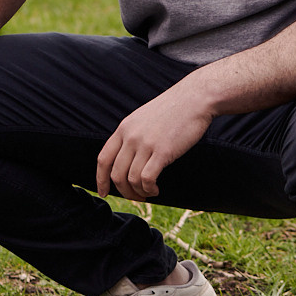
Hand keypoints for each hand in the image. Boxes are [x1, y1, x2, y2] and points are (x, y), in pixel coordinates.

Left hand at [95, 86, 214, 200]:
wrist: (195, 98)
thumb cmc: (174, 109)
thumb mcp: (144, 118)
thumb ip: (133, 135)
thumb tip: (128, 158)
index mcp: (124, 128)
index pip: (103, 159)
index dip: (101, 179)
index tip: (104, 192)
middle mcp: (131, 136)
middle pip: (116, 173)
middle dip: (124, 191)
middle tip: (136, 197)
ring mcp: (145, 143)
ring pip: (131, 179)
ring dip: (139, 193)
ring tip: (149, 193)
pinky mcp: (162, 151)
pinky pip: (146, 179)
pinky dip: (149, 189)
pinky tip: (156, 189)